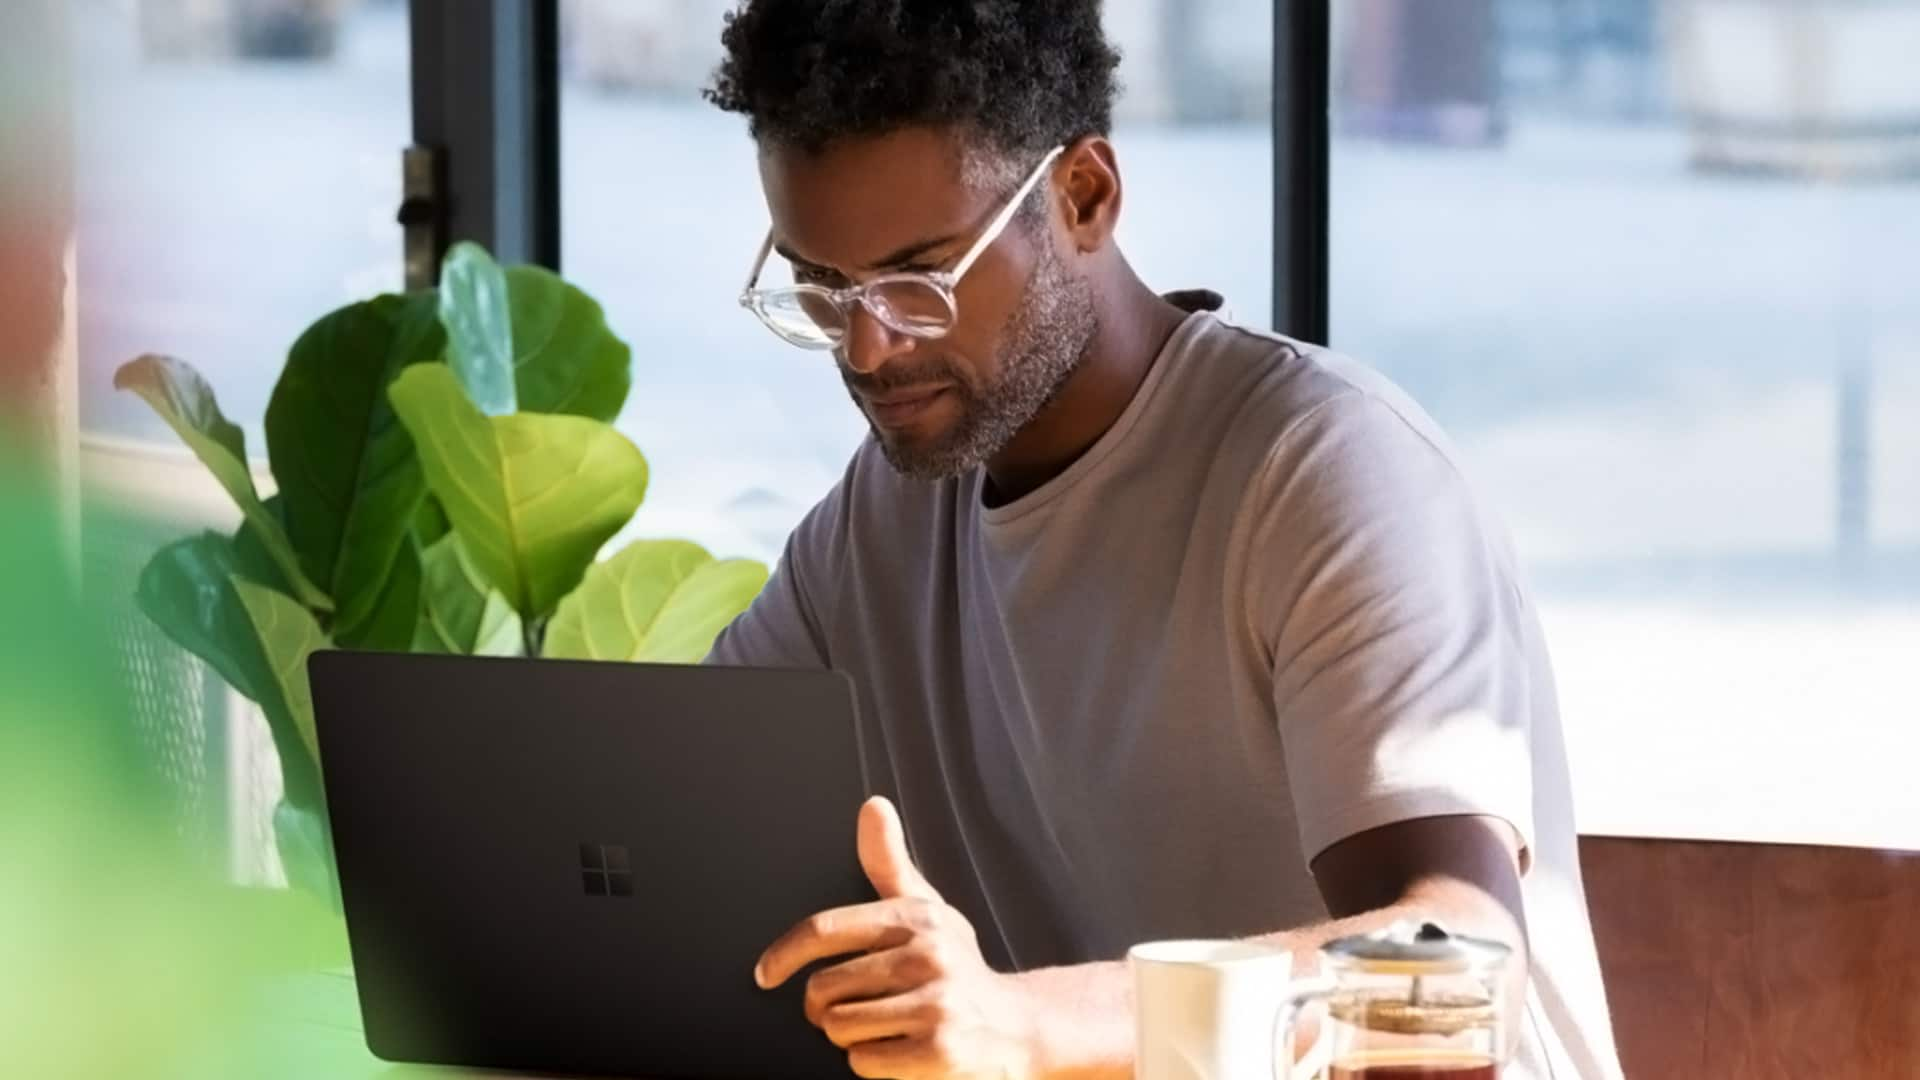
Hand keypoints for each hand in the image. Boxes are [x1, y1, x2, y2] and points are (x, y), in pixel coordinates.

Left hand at [755, 797, 1042, 1079]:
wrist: (1016, 1026)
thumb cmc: (957, 967)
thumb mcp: (927, 909)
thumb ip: (889, 862)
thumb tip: (872, 805)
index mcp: (916, 917)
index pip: (825, 929)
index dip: (784, 954)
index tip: (765, 975)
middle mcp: (928, 955)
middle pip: (823, 989)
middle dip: (827, 1009)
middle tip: (857, 1008)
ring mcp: (937, 1004)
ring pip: (840, 1028)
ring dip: (851, 1038)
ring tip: (887, 1027)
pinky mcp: (941, 1051)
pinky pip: (862, 1062)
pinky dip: (872, 1064)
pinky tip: (902, 1051)